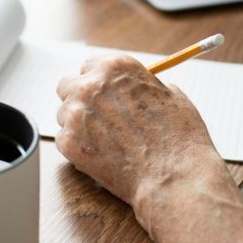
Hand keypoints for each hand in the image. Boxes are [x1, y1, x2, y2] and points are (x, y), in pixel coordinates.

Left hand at [55, 55, 222, 226]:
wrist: (173, 176)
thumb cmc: (178, 138)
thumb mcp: (171, 96)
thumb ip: (144, 86)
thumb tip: (137, 89)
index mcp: (115, 67)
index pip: (89, 66)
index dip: (97, 81)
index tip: (102, 93)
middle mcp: (90, 85)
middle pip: (68, 86)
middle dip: (81, 100)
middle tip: (98, 118)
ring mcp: (76, 114)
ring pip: (64, 114)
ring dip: (78, 124)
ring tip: (105, 142)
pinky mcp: (68, 143)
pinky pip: (64, 139)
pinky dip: (78, 148)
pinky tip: (101, 156)